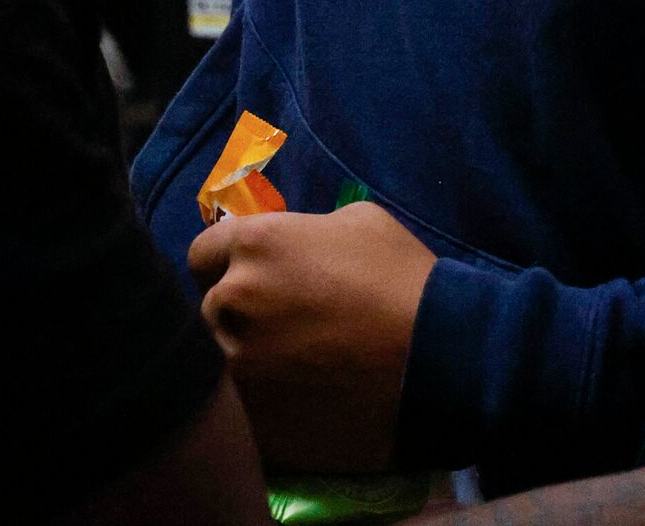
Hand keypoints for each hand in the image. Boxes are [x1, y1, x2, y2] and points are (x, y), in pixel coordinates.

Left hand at [185, 199, 435, 472]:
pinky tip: (296, 402)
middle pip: (207, 308)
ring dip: (244, 362)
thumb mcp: (358, 222)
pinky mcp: (256, 421)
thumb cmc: (405, 281)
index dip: (226, 265)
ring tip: (289, 371)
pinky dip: (261, 404)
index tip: (253, 279)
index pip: (202, 253)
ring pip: (217, 362)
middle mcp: (231, 300)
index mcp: (254, 245)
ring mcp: (239, 367)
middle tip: (279, 328)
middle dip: (236, 314)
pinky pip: (239, 408)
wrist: (442, 362)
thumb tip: (289, 248)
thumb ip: (303, 230)